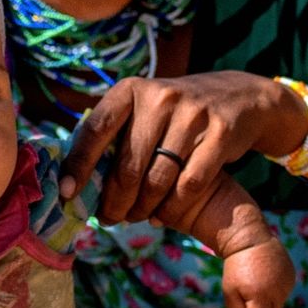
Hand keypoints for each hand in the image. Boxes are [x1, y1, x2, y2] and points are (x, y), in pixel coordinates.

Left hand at [62, 72, 307, 229]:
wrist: (239, 97)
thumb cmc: (176, 114)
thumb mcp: (145, 109)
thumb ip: (115, 136)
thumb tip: (75, 182)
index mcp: (132, 90)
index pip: (96, 129)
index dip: (78, 164)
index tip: (67, 193)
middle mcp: (160, 97)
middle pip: (128, 166)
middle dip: (114, 201)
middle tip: (109, 218)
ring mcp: (193, 114)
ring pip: (157, 180)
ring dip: (143, 208)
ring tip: (137, 216)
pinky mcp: (221, 133)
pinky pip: (189, 185)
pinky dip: (173, 208)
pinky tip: (163, 214)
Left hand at [221, 234, 294, 307]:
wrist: (250, 238)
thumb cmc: (236, 266)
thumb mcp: (229, 290)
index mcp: (260, 295)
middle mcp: (277, 291)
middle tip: (245, 306)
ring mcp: (287, 284)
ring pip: (278, 307)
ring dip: (267, 305)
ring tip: (254, 288)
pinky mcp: (291, 277)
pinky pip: (283, 294)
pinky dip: (274, 293)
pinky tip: (264, 281)